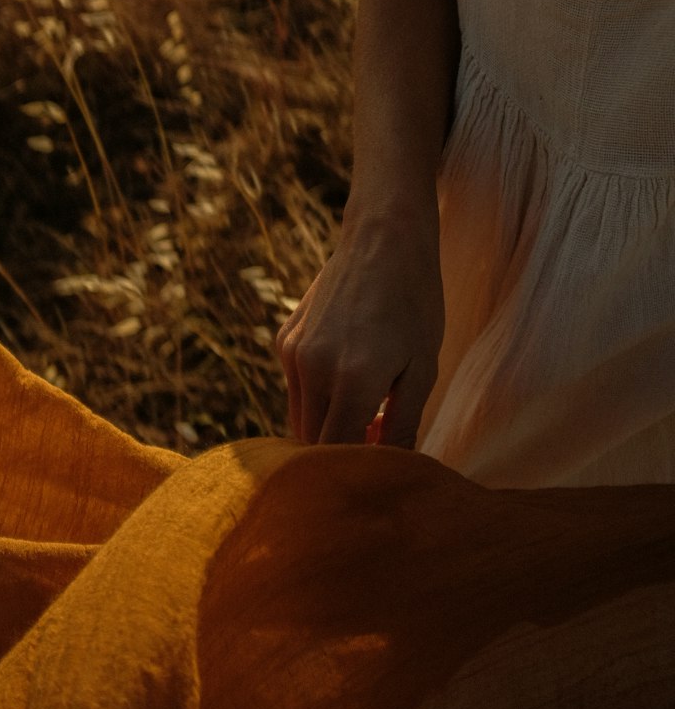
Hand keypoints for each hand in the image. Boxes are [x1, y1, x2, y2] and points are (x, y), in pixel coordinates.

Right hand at [275, 201, 443, 447]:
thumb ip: (403, 425)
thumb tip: (392, 468)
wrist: (384, 239)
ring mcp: (293, 351)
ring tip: (366, 407)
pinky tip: (347, 371)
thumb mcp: (423, 367)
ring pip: (299, 416)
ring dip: (326, 424)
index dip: (357, 468)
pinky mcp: (285, 337)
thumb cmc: (415, 302)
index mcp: (352, 381)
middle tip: (377, 438)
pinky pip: (296, 387)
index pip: (338, 453)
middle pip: (312, 441)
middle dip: (340, 450)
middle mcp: (313, 368)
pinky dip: (316, 395)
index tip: (382, 465)